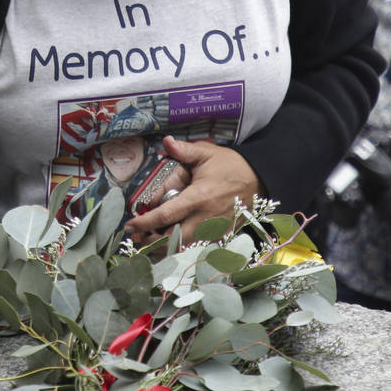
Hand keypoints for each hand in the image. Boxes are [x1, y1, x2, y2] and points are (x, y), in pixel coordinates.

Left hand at [123, 136, 260, 244]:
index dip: (145, 223)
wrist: (260, 179)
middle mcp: (205, 217)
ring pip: (185, 248)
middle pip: (172, 239)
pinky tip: (171, 244)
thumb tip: (166, 142)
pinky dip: (182, 249)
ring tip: (150, 243)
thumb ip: (185, 150)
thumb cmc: (231, 166)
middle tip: (137, 238)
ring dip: (165, 248)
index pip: (165, 215)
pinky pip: (198, 248)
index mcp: (198, 197)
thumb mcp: (207, 153)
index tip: (130, 226)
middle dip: (151, 241)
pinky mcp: (221, 235)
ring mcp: (214, 229)